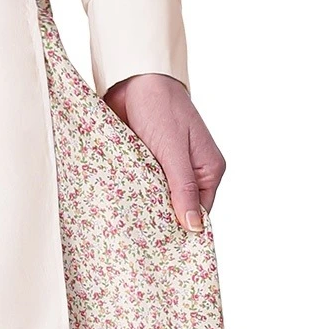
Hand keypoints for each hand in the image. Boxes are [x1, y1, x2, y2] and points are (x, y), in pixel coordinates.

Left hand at [104, 73, 225, 230]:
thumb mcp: (173, 151)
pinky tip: (120, 205)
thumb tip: (194, 227)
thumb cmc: (160, 107)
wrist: (132, 78)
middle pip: (178, 208)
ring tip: (129, 228)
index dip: (183, 229)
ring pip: (158, 199)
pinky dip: (132, 193)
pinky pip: (141, 186)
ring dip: (144, 207)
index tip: (166, 249)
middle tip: (142, 244)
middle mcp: (190, 171)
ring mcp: (167, 167)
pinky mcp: (145, 162)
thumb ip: (182, 187)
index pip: (200, 212)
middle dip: (162, 221)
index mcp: (208, 169)